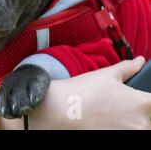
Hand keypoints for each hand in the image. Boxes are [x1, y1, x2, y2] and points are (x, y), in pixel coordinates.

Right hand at [0, 57, 150, 129]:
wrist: (59, 110)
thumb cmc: (82, 91)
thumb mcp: (107, 74)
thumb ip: (128, 68)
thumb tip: (140, 61)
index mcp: (142, 103)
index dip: (145, 100)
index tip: (134, 99)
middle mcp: (142, 123)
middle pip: (147, 118)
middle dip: (135, 113)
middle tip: (115, 107)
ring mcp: (130, 135)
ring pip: (136, 128)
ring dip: (126, 123)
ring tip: (106, 116)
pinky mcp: (116, 140)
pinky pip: (122, 133)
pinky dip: (115, 128)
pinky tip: (101, 123)